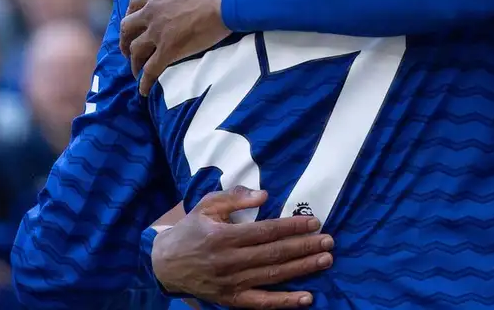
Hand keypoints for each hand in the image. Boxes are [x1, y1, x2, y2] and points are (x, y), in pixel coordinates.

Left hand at [121, 0, 232, 95]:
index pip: (134, 4)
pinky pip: (151, 70)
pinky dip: (145, 82)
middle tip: (128, 50)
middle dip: (125, 41)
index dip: (132, 15)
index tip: (134, 23)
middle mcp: (151, 12)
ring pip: (136, 51)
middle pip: (127, 29)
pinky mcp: (169, 50)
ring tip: (136, 71)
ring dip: (133, 63)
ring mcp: (158, 33)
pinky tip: (144, 91)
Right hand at [152, 187, 333, 307]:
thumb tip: (264, 195)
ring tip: (325, 260)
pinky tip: (306, 298)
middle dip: (304, 246)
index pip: (266, 231)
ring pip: (273, 276)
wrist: (164, 265)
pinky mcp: (232, 300)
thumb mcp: (207, 206)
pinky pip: (262, 303)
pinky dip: (285, 302)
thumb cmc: (190, 230)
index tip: (314, 222)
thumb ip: (235, 197)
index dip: (292, 226)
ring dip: (302, 269)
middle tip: (328, 241)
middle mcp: (230, 262)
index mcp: (224, 237)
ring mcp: (232, 283)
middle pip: (274, 254)